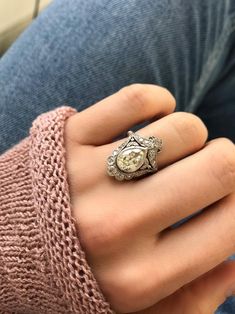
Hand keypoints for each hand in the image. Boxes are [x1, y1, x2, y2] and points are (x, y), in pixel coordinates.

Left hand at [64, 84, 234, 313]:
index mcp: (139, 278)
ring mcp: (88, 176)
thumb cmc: (75, 276)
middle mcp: (116, 225)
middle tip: (211, 167)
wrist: (5, 248)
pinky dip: (160, 102)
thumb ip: (191, 299)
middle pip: (220, 167)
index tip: (227, 196)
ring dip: (190, 136)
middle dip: (227, 162)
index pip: (230, 224)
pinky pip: (137, 99)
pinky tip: (155, 119)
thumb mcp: (131, 311)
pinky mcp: (68, 139)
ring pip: (182, 128)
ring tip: (171, 151)